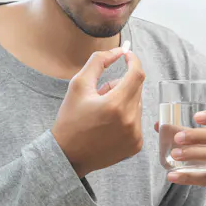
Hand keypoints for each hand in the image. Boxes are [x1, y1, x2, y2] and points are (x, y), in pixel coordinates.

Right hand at [52, 48, 144, 177]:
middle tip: (101, 93)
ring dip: (124, 101)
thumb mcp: (78, 85)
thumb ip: (99, 62)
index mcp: (115, 105)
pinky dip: (126, 117)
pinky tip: (108, 126)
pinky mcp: (136, 145)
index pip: (137, 74)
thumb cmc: (70, 119)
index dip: (133, 61)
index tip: (127, 55)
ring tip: (103, 112)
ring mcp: (135, 135)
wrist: (68, 155)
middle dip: (121, 84)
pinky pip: (137, 120)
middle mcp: (129, 121)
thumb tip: (119, 50)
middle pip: (136, 88)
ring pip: (137, 104)